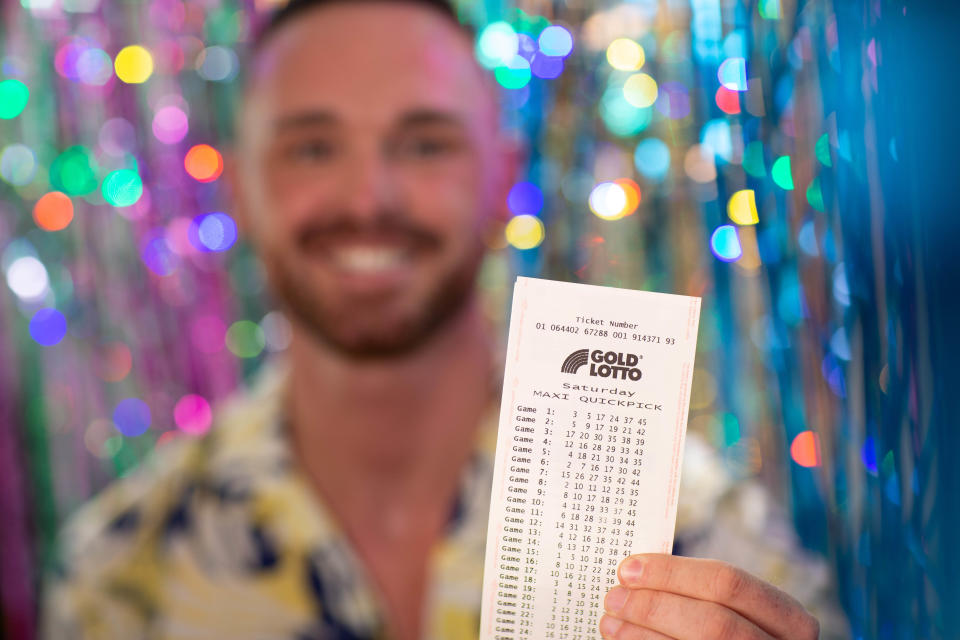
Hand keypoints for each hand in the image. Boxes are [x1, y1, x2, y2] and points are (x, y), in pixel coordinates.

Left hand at [598, 554, 819, 638]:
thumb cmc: (736, 636)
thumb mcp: (740, 615)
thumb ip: (703, 595)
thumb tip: (640, 574)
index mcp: (790, 620)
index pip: (728, 582)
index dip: (673, 572)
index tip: (629, 568)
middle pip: (712, 620)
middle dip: (654, 606)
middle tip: (614, 597)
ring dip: (644, 634)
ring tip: (610, 623)